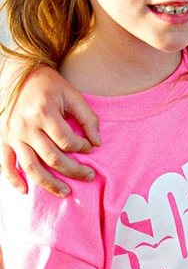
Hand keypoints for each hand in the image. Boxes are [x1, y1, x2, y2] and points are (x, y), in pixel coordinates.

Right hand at [1, 66, 100, 196]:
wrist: (22, 76)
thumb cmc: (52, 86)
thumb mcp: (73, 95)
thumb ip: (88, 118)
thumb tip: (97, 143)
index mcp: (44, 112)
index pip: (66, 140)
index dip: (82, 147)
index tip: (90, 148)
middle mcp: (26, 126)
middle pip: (51, 157)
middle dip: (73, 170)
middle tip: (89, 176)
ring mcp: (13, 135)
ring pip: (31, 166)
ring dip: (49, 183)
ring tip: (66, 192)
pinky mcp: (4, 139)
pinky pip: (6, 164)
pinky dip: (14, 179)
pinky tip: (26, 191)